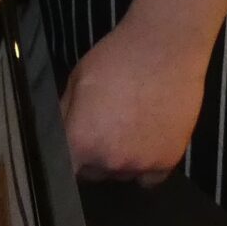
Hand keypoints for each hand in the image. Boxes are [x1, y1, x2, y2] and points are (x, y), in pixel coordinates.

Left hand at [60, 16, 209, 184]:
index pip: (64, 173)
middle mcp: (110, 161)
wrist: (164, 48)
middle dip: (94, 155)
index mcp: (81, 141)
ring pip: (122, 173)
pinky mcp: (168, 161)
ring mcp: (141, 164)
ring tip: (130, 124)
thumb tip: (59, 136)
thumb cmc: (116, 58)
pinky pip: (149, 177)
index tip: (72, 153)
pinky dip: (147, 164)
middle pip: (94, 172)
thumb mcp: (77, 80)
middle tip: (104, 125)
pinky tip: (148, 139)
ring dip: (121, 159)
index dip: (66, 163)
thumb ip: (64, 114)